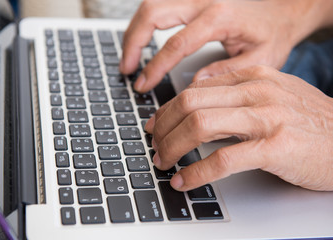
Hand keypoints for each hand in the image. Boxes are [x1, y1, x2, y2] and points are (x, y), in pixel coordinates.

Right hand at [120, 0, 332, 92]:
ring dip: (134, 30)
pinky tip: (142, 38)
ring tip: (128, 56)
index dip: (155, 66)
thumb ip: (226, 72)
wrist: (285, 8)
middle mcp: (204, 0)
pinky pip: (160, 4)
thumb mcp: (261, 59)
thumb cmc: (274, 32)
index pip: (176, 43)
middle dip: (132, 42)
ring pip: (151, 4)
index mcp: (220, 17)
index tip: (142, 84)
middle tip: (126, 69)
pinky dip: (145, 22)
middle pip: (153, 12)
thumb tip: (194, 85)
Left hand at [145, 65, 332, 190]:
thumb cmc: (309, 121)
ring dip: (173, 147)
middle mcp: (257, 92)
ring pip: (200, 126)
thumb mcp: (272, 94)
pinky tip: (184, 181)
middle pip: (190, 105)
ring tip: (162, 162)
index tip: (155, 125)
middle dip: (163, 128)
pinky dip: (196, 172)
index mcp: (253, 77)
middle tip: (155, 145)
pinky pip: (222, 159)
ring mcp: (266, 118)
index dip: (167, 109)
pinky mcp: (275, 148)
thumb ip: (235, 94)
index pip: (194, 89)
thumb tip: (196, 102)